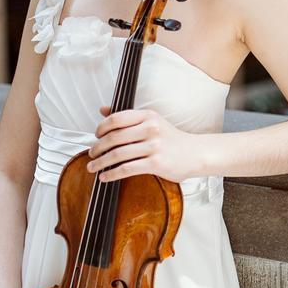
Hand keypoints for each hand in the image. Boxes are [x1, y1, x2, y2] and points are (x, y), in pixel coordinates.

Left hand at [86, 105, 203, 182]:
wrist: (195, 153)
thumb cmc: (172, 139)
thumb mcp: (152, 121)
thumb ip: (128, 117)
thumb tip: (103, 110)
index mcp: (148, 116)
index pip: (116, 119)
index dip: (101, 128)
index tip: (96, 136)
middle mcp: (151, 128)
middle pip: (114, 138)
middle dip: (97, 148)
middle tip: (91, 155)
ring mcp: (154, 146)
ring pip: (118, 154)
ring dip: (101, 163)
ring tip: (93, 167)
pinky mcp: (156, 163)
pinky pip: (127, 169)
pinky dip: (112, 174)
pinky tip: (105, 177)